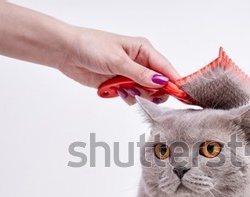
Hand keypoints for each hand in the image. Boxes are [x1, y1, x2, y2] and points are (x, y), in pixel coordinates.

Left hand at [59, 27, 180, 104]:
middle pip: (159, 84)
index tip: (181, 95)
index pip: (165, 68)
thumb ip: (140, 74)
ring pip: (146, 92)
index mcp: (144, 50)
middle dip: (153, 92)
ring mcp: (130, 74)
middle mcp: (140, 62)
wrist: (67, 52)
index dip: (174, 82)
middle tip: (145, 95)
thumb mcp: (118, 60)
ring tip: (124, 89)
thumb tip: (161, 82)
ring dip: (138, 94)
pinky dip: (127, 97)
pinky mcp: (120, 84)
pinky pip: (132, 96)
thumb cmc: (92, 47)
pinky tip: (116, 91)